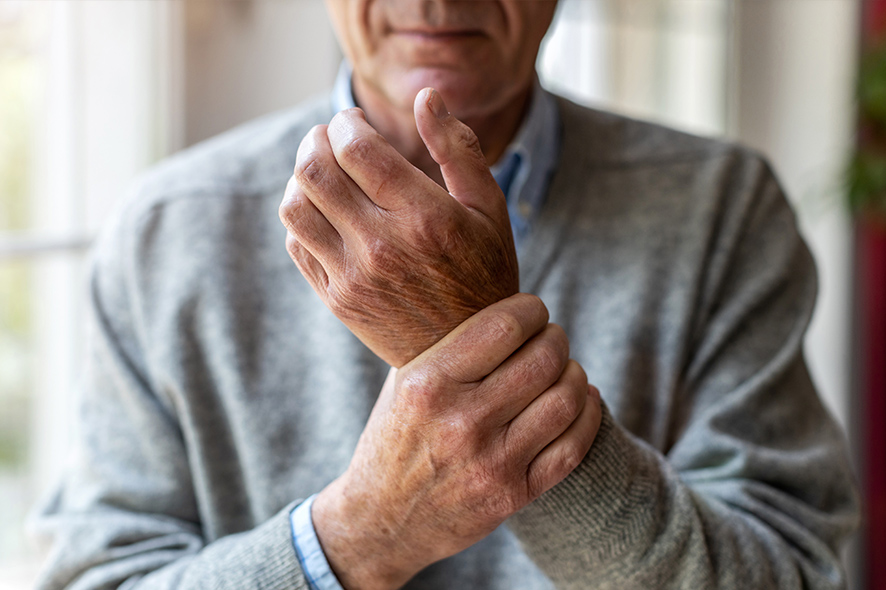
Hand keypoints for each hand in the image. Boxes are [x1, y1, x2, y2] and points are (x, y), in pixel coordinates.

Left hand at [279, 88, 518, 367]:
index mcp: (425, 218)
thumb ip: (458, 148)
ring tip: (322, 171)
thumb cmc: (484, 272)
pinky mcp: (337, 299)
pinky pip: (297, 243)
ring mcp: (354, 277)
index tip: (353, 121)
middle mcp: (383, 247)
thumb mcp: (489, 209)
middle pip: (316, 171)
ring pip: (296, 206)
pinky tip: (324, 210)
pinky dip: (301, 215)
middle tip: (329, 137)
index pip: (357, 148)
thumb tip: (427, 97)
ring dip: (301, 176)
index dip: (346, 123)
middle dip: (315, 140)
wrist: (467, 355)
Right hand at [311, 294, 601, 589]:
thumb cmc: (395, 438)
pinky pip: (573, 446)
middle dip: (556, 338)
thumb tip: (504, 302)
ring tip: (564, 368)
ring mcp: (491, 462)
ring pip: (566, 399)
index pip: (503, 326)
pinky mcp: (514, 494)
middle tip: (551, 337)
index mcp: (427, 384)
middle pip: (543, 359)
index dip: (531, 309)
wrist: (381, 520)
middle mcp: (461, 422)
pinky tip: (581, 399)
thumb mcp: (403, 383)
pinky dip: (587, 414)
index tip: (532, 310)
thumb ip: (448, 345)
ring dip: (574, 373)